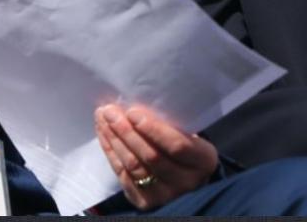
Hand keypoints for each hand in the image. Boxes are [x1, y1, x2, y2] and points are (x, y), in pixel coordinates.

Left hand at [95, 103, 217, 209]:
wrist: (187, 178)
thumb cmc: (187, 147)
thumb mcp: (190, 134)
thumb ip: (173, 125)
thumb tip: (137, 106)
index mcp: (203, 161)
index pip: (177, 146)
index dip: (153, 129)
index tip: (133, 112)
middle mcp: (187, 182)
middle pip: (151, 156)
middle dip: (126, 131)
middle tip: (110, 111)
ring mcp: (165, 195)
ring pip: (134, 165)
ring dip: (115, 139)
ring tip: (103, 118)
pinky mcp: (145, 201)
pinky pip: (123, 175)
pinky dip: (111, 152)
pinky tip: (104, 134)